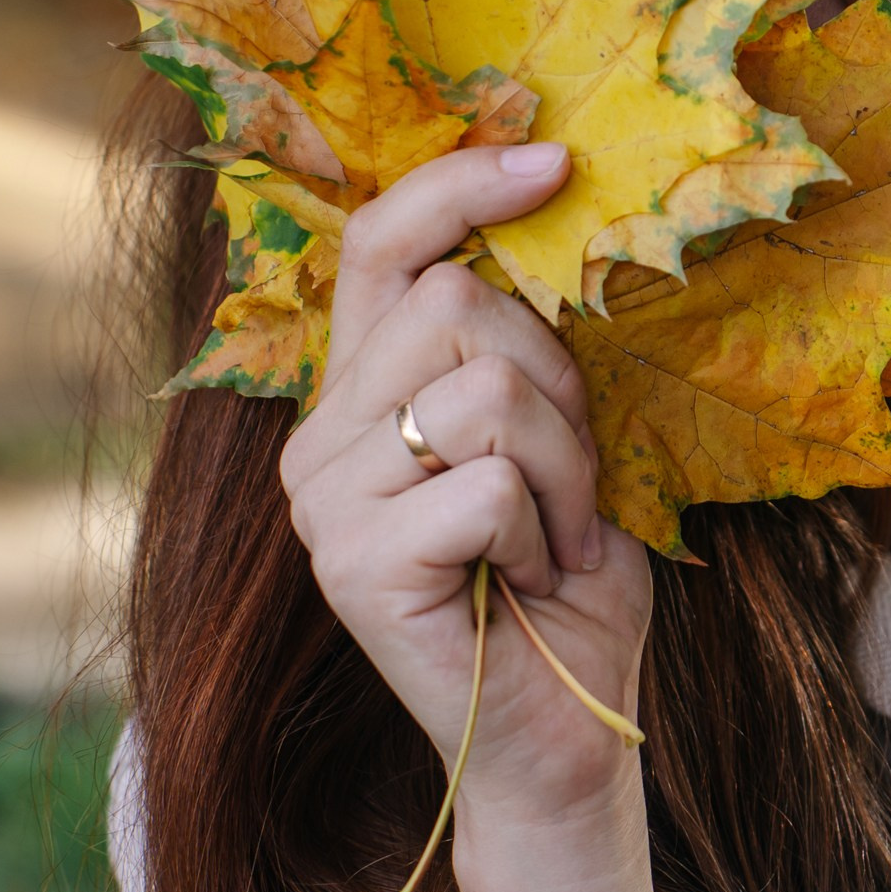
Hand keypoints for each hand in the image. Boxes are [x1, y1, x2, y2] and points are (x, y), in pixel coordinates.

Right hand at [280, 144, 653, 881]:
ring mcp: (325, 504)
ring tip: (556, 540)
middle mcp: (318, 441)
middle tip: (572, 485)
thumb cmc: (566, 585)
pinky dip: (546, 533)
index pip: (382, 244)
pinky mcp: (354, 566)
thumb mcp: (555, 441)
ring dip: (565, 469)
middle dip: (557, 387)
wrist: (567, 732)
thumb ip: (521, 351)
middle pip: (457, 308)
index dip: (460, 185)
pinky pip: (488, 487)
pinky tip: (531, 583)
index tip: (553, 159)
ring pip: (484, 391)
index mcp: (361, 396)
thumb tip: (556, 208)